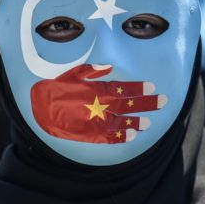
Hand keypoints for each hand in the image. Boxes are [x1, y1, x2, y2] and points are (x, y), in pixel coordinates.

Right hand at [30, 64, 167, 143]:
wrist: (41, 109)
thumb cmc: (58, 88)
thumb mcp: (74, 73)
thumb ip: (93, 70)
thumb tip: (108, 67)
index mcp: (99, 90)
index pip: (125, 89)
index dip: (139, 88)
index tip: (152, 87)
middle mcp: (101, 106)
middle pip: (130, 105)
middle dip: (148, 103)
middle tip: (163, 101)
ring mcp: (97, 121)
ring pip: (123, 122)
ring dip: (137, 122)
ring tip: (149, 123)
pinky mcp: (91, 134)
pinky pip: (110, 137)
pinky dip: (122, 136)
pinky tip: (133, 136)